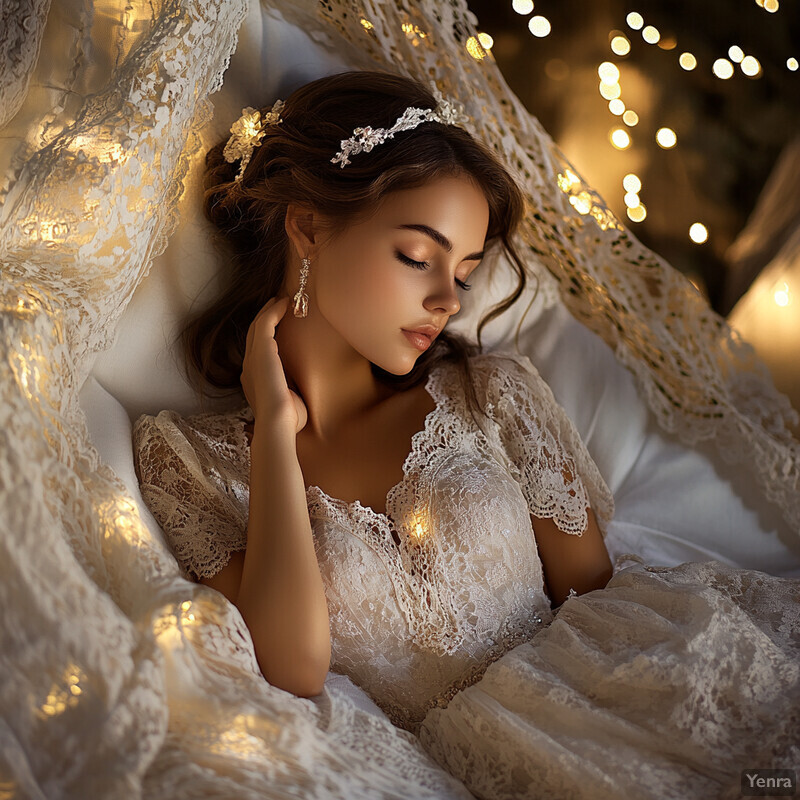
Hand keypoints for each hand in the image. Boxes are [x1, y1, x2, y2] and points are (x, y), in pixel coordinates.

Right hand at [241, 295, 308, 435]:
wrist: (278, 422)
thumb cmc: (287, 420)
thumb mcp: (288, 403)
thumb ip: (289, 394)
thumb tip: (297, 392)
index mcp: (253, 380)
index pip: (257, 352)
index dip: (264, 336)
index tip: (275, 326)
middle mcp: (249, 367)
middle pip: (253, 335)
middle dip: (263, 318)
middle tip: (275, 305)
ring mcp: (253, 358)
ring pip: (257, 326)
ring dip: (268, 311)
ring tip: (280, 300)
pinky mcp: (261, 351)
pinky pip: (265, 324)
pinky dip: (273, 311)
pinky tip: (284, 303)